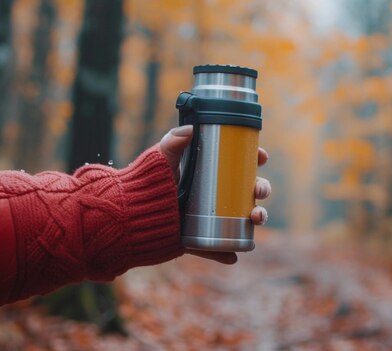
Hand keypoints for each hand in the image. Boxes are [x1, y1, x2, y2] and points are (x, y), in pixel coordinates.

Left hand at [159, 125, 271, 264]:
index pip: (238, 164)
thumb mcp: (161, 159)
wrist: (129, 217)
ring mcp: (208, 218)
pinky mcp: (199, 239)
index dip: (254, 160)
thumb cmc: (145, 183)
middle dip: (261, 189)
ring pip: (242, 219)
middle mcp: (213, 196)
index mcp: (208, 174)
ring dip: (257, 218)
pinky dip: (228, 253)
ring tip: (255, 218)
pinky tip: (234, 255)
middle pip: (248, 191)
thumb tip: (191, 128)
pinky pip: (218, 248)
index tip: (261, 157)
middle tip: (259, 191)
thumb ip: (173, 141)